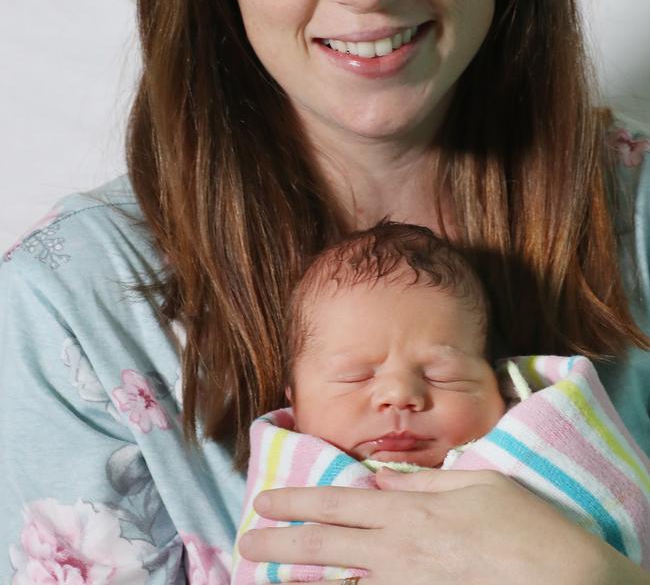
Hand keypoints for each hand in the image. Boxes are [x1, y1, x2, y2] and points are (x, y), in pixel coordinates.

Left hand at [238, 467, 640, 583]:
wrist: (562, 581)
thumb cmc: (524, 527)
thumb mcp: (476, 485)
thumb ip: (423, 484)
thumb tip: (381, 483)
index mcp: (408, 512)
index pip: (337, 502)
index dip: (297, 499)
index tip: (263, 500)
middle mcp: (396, 552)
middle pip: (324, 545)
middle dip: (279, 542)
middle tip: (244, 543)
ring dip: (297, 580)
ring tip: (264, 578)